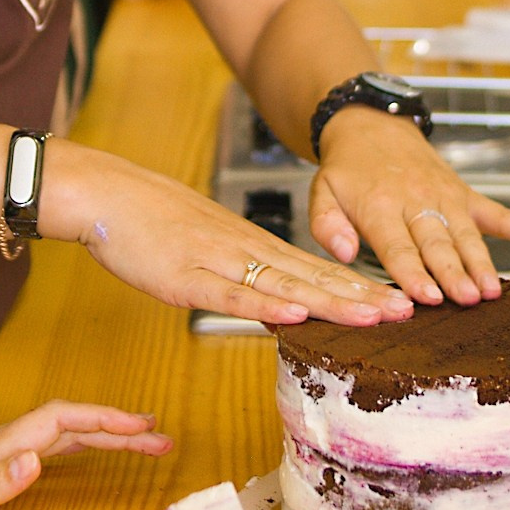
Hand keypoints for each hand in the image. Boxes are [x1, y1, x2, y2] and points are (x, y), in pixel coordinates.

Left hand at [0, 400, 173, 509]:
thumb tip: (38, 460)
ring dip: (99, 436)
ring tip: (138, 442)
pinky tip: (80, 457)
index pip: (58, 421)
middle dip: (116, 427)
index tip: (146, 428)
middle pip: (66, 424)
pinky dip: (73, 448)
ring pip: (55, 435)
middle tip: (160, 437)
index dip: (105, 420)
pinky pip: (39, 449)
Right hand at [46, 143, 413, 326]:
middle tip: (406, 310)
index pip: (314, 269)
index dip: (356, 287)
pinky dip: (265, 304)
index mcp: (250, 245)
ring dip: (330, 301)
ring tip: (373, 314)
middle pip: (311, 276)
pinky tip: (295, 314)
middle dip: (360, 296)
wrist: (104, 195)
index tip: (396, 301)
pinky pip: (230, 294)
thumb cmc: (148, 222)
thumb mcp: (204, 247)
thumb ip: (241, 273)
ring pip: (283, 284)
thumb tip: (277, 300)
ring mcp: (216, 261)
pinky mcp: (185, 277)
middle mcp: (243, 250)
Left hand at [306, 109, 509, 305]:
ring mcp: (444, 198)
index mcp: (379, 206)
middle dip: (453, 272)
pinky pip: (497, 212)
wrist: (372, 127)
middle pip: (436, 243)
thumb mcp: (322, 192)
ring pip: (466, 234)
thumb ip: (327, 225)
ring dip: (481, 262)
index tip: (425, 297)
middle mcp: (416, 201)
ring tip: (492, 290)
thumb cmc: (348, 171)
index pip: (397, 245)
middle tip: (468, 299)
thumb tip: (342, 252)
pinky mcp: (464, 195)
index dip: (412, 273)